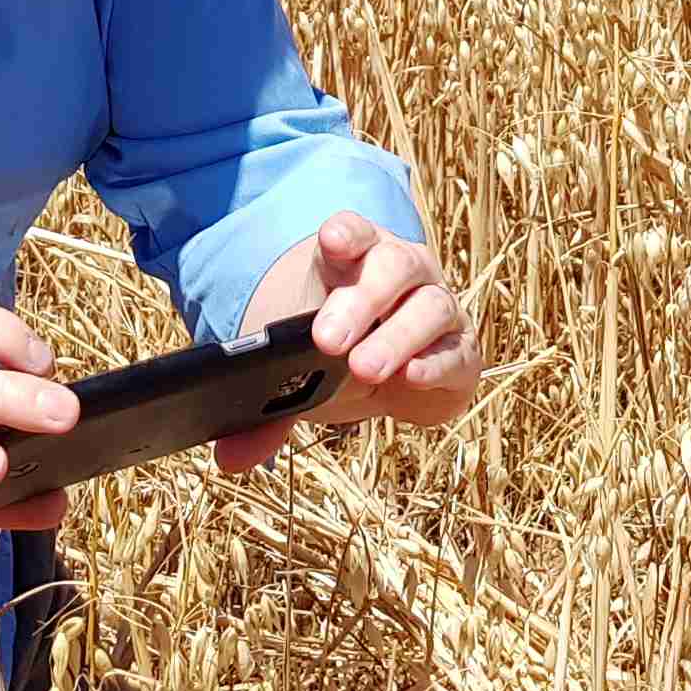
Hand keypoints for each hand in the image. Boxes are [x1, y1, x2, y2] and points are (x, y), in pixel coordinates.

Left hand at [217, 212, 480, 473]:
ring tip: (364, 368)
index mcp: (355, 261)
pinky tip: (410, 377)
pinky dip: (434, 363)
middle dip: (361, 299)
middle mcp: (404, 272)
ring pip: (430, 305)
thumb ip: (266, 414)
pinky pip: (456, 352)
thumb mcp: (299, 378)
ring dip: (396, 336)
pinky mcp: (462, 352)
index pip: (354, 232)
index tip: (330, 241)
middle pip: (392, 265)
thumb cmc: (336, 361)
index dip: (345, 234)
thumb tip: (228, 457)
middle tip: (327, 339)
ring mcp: (438, 307)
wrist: (388, 381)